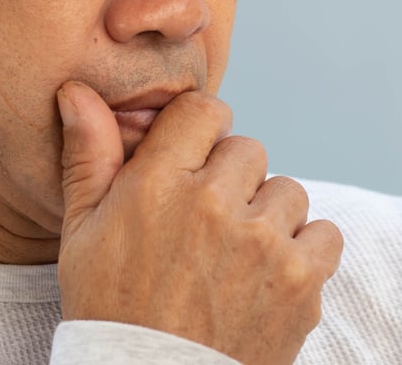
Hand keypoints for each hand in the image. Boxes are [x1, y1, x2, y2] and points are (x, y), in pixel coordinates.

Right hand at [55, 81, 343, 363]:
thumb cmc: (110, 310)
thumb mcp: (81, 234)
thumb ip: (89, 157)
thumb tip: (78, 91)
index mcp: (157, 183)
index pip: (205, 111)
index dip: (202, 134)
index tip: (195, 164)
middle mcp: (213, 203)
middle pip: (249, 150)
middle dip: (233, 181)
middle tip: (209, 228)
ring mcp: (262, 241)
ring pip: (287, 191)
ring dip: (270, 218)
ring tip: (236, 259)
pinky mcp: (300, 279)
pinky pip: (324, 234)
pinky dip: (306, 252)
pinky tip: (269, 277)